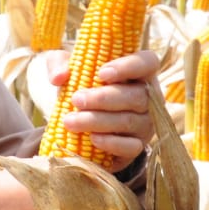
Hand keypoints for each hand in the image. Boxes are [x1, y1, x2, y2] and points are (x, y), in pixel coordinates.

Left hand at [46, 49, 157, 171]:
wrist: (80, 121)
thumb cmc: (80, 85)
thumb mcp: (67, 68)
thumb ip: (59, 64)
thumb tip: (59, 77)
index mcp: (139, 71)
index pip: (147, 62)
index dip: (128, 66)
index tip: (101, 73)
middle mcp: (149, 97)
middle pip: (138, 96)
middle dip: (104, 98)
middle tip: (76, 100)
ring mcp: (146, 123)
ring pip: (130, 121)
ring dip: (98, 121)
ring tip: (70, 121)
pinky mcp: (137, 145)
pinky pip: (131, 147)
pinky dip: (111, 144)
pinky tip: (92, 139)